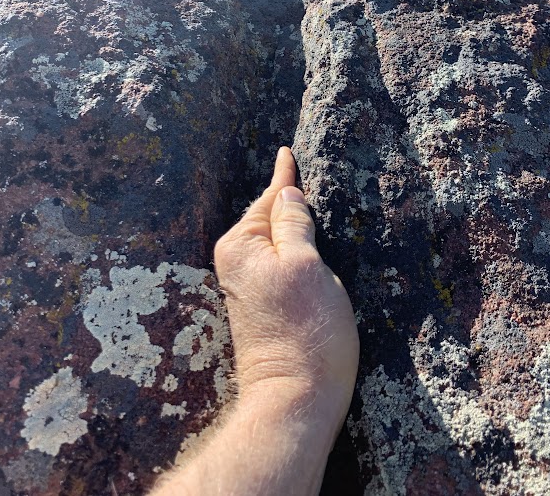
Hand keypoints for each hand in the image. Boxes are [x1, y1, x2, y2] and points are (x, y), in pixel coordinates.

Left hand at [214, 146, 358, 436]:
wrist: (296, 399)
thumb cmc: (305, 331)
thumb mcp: (306, 265)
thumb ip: (294, 224)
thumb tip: (287, 193)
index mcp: (241, 245)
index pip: (270, 197)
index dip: (286, 176)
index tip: (288, 151)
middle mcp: (238, 262)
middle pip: (271, 218)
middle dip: (290, 199)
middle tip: (306, 170)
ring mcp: (250, 285)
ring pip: (278, 241)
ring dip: (296, 225)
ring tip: (311, 200)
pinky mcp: (265, 306)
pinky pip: (282, 262)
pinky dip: (297, 249)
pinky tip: (311, 243)